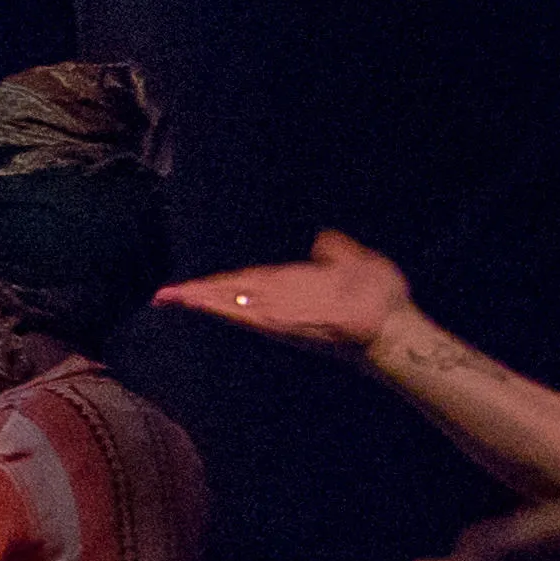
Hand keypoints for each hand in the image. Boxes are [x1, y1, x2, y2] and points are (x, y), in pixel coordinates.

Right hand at [155, 230, 413, 359]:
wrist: (395, 323)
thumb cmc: (379, 295)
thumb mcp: (354, 259)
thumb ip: (334, 248)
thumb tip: (321, 237)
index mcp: (293, 286)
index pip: (249, 281)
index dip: (220, 282)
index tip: (193, 284)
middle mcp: (282, 302)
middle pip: (233, 293)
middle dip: (198, 293)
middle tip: (164, 295)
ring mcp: (282, 312)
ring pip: (234, 303)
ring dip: (203, 299)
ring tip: (172, 297)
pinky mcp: (286, 321)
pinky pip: (247, 313)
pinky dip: (223, 308)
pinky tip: (203, 304)